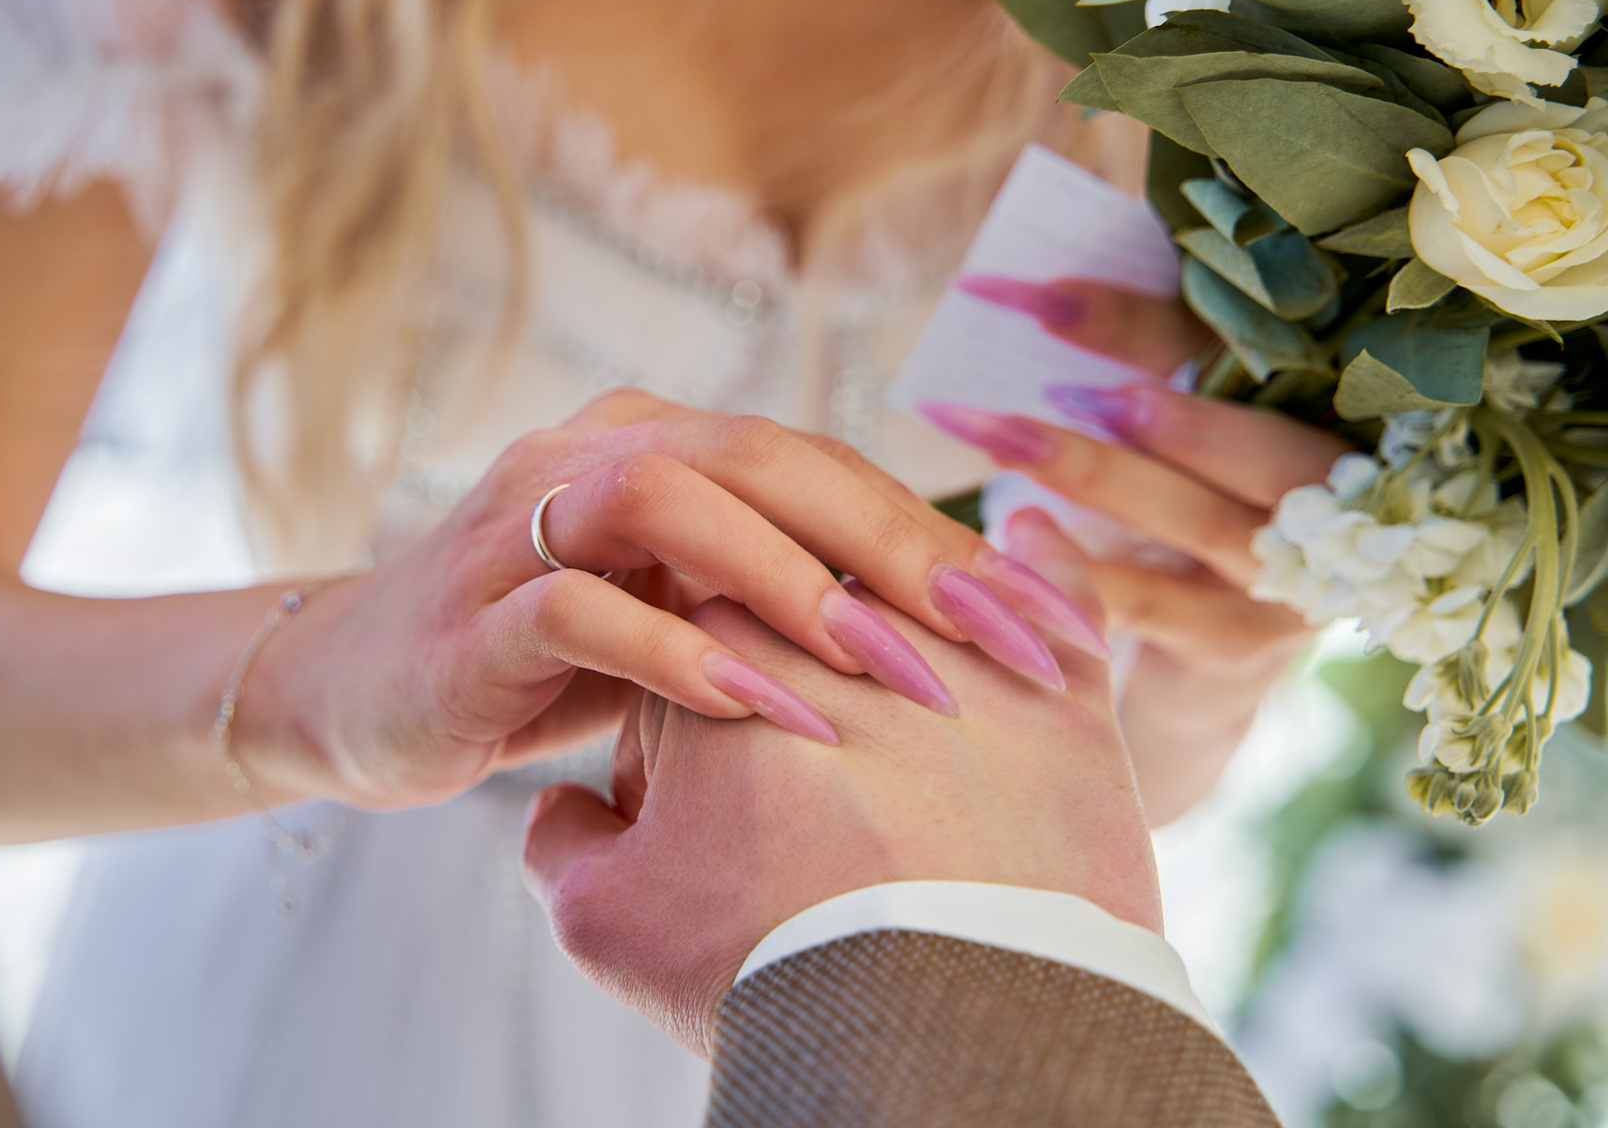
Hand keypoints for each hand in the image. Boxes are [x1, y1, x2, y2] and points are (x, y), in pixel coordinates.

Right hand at [244, 390, 1104, 808]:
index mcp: (656, 449)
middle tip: (1003, 639)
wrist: (350, 695)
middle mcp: (593, 456)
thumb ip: (767, 607)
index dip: (940, 538)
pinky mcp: (471, 613)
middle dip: (895, 546)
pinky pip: (582, 609)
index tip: (1047, 622)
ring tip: (892, 670)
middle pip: (764, 457)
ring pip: (671, 501)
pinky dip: (680, 654)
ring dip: (792, 583)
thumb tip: (942, 641)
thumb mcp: (671, 622)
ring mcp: (523, 525)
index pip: (821, 469)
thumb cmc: (537, 664)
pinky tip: (765, 710)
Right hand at [521, 511, 1157, 1055]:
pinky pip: (1058, 600)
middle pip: (817, 595)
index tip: (716, 769)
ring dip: (926, 622)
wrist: (937, 1034)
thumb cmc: (763, 968)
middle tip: (813, 759)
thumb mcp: (609, 918)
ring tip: (926, 720)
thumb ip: (564, 840)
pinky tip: (1034, 609)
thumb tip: (567, 811)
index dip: (701, 684)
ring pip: (934, 593)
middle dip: (810, 655)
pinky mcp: (1064, 689)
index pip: (704, 610)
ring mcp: (959, 641)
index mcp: (719, 637)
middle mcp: (841, 614)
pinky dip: (1043, 595)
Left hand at [939, 277, 1351, 821]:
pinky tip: (1014, 540)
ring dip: (1098, 477)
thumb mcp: (1179, 432)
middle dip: (1161, 408)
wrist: (1204, 651)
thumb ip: (1142, 364)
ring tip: (1008, 443)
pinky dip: (1081, 575)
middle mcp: (1328, 492)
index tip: (1037, 296)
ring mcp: (1291, 575)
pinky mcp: (1238, 640)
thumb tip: (1027, 291)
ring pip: (1202, 521)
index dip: (1139, 320)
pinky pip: (1155, 606)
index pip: (1242, 350)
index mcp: (1318, 409)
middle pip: (1258, 441)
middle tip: (1065, 386)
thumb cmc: (1178, 505)